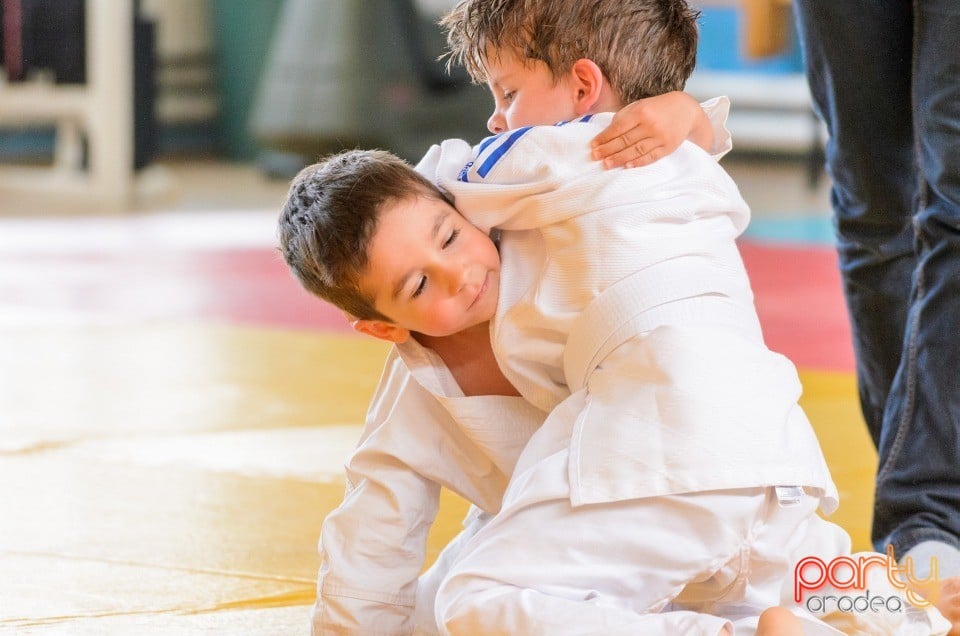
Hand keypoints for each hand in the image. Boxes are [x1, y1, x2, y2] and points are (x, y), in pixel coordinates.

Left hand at [590, 91, 706, 168]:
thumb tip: (607, 132)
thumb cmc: (658, 108)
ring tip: (606, 164)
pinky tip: (627, 166)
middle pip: (625, 140)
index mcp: (642, 112)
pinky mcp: (668, 147)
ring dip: (620, 158)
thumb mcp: (641, 105)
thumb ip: (624, 116)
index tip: (593, 145)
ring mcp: (660, 137)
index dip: (604, 137)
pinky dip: (638, 162)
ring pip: (636, 151)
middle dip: (608, 149)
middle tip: (595, 156)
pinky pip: (651, 157)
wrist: (686, 110)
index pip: (619, 127)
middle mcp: (651, 125)